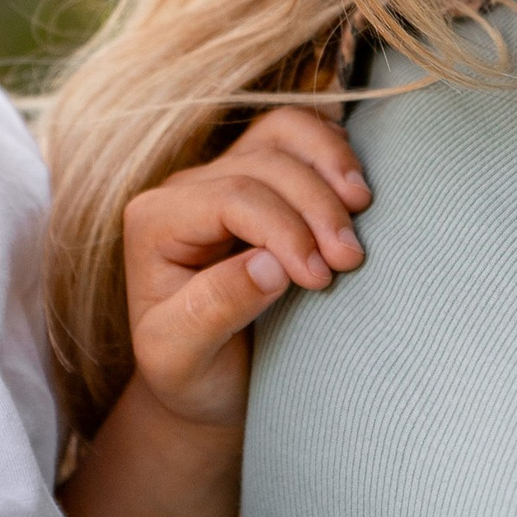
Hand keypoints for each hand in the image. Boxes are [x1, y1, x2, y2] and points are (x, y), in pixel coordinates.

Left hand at [123, 106, 366, 431]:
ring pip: (282, 134)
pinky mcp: (262, 179)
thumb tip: (268, 265)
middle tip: (352, 259)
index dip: (284, 230)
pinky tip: (355, 183)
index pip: (230, 198)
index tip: (321, 278)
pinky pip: (298, 134)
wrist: (206, 383)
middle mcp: (184, 190)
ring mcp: (224, 176)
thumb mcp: (182, 358)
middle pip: (262, 164)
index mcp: (154, 223)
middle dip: (315, 205)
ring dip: (331, 164)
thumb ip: (213, 309)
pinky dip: (332, 146)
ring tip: (363, 208)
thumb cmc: (191, 374)